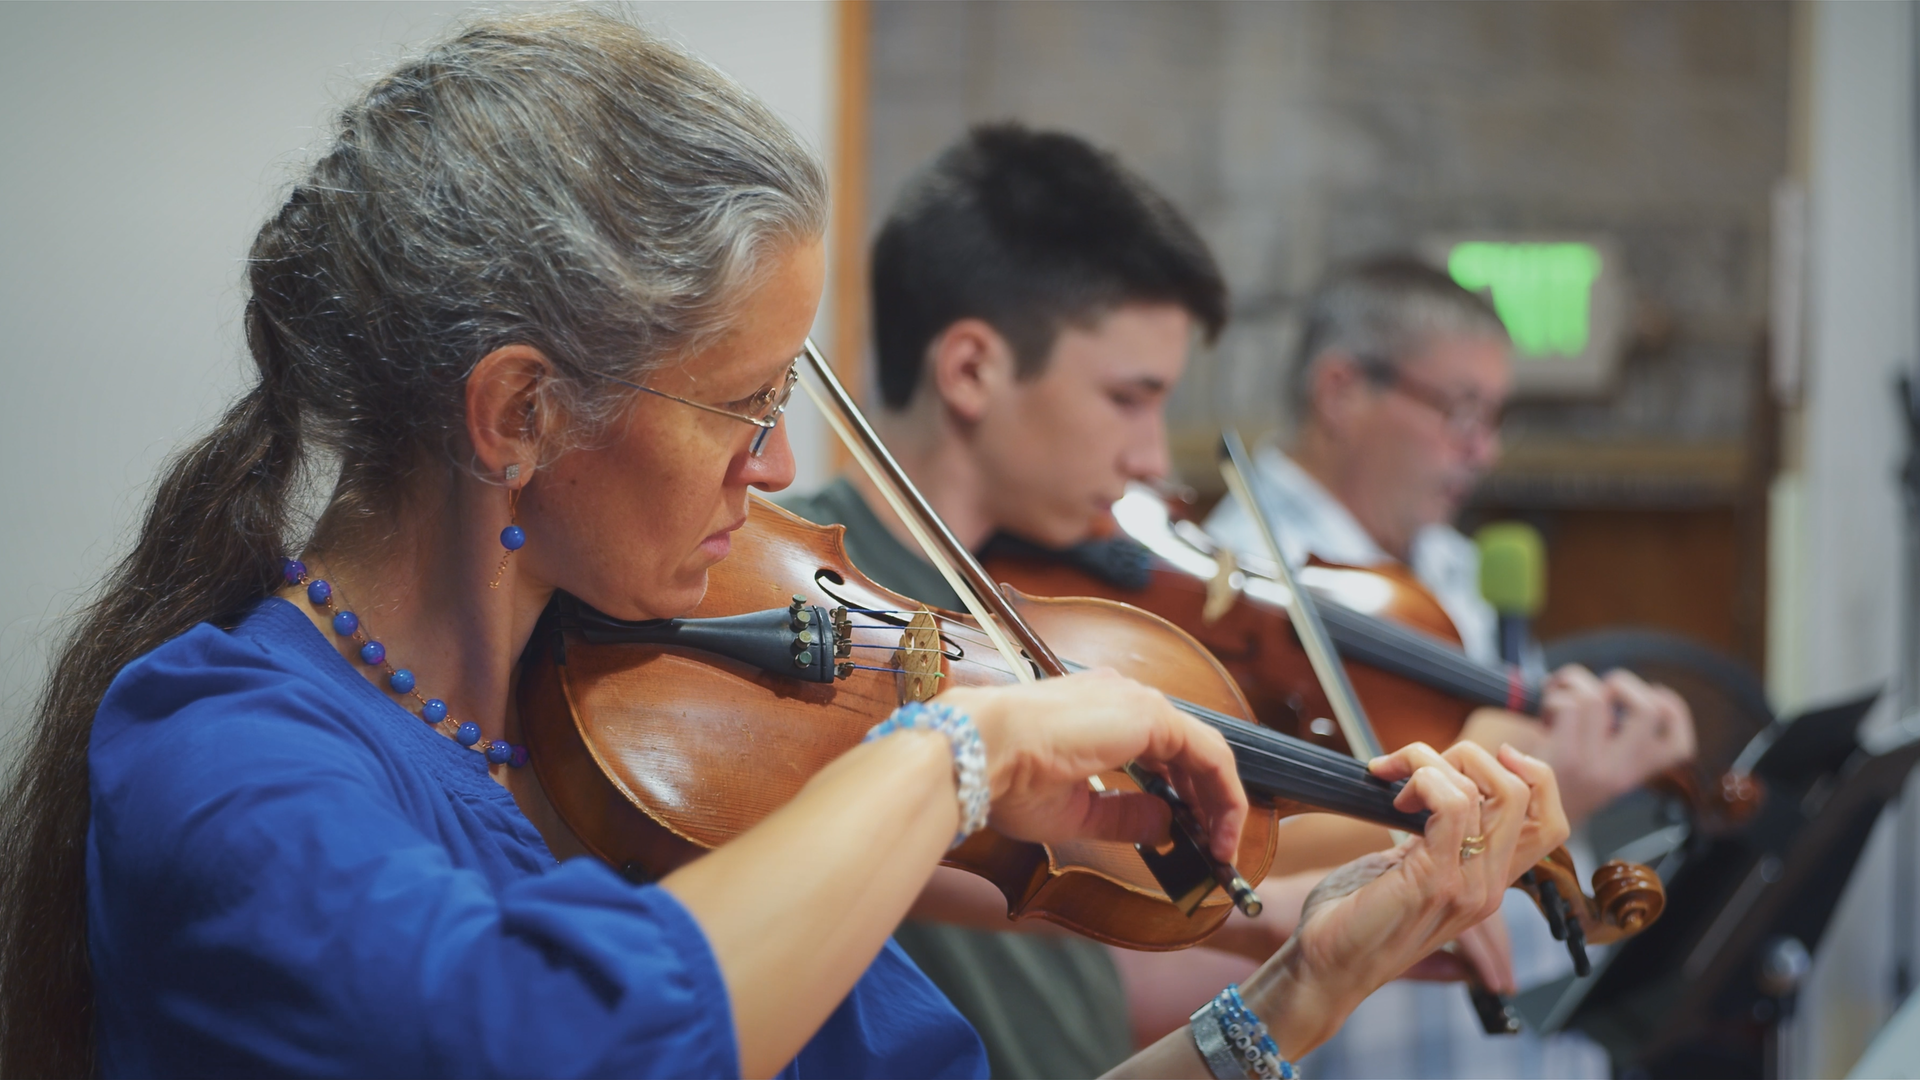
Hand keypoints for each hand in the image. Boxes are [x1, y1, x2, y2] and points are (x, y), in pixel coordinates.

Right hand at [935, 670, 1247, 863]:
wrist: (980, 750)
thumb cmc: (1007, 777)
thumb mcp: (1078, 811)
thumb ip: (1125, 814)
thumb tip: (1165, 824)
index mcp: (1100, 714)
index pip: (1161, 751)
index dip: (1182, 793)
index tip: (1190, 832)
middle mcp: (1124, 699)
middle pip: (1188, 750)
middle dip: (1207, 799)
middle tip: (1214, 844)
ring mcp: (1138, 703)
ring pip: (1203, 751)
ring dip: (1219, 799)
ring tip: (1221, 844)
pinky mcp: (1150, 715)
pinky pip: (1209, 755)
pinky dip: (1223, 793)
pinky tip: (1222, 829)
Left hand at [1238, 741, 1568, 1057]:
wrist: (1324, 967)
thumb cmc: (1354, 915)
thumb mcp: (1407, 867)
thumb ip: (1433, 835)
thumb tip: (1431, 783)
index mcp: (1487, 880)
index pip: (1548, 821)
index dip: (1531, 774)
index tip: (1478, 756)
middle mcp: (1488, 885)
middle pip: (1524, 794)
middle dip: (1468, 757)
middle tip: (1415, 769)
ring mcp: (1468, 886)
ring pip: (1489, 791)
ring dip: (1431, 763)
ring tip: (1391, 780)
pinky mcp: (1436, 881)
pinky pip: (1451, 805)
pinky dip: (1422, 779)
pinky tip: (1392, 793)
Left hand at [1539, 664, 1696, 821]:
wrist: (1525, 817)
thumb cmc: (1558, 782)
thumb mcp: (1599, 768)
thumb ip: (1617, 739)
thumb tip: (1617, 687)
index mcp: (1633, 775)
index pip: (1678, 747)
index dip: (1675, 711)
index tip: (1656, 692)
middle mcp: (1619, 773)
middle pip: (1648, 711)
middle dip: (1622, 683)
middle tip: (1597, 689)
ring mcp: (1593, 766)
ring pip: (1597, 698)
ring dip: (1573, 684)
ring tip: (1559, 697)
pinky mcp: (1563, 757)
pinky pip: (1567, 705)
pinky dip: (1553, 696)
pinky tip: (1545, 712)